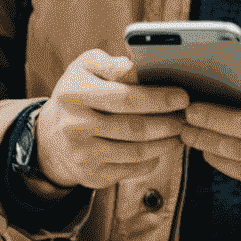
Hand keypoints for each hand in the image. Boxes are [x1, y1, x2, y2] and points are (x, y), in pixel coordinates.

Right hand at [34, 49, 188, 190]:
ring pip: (138, 151)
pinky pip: (133, 169)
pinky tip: (163, 146)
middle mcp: (75, 126)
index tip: (183, 96)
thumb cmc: (78, 93)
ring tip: (181, 130)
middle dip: (168, 122)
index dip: (159, 98)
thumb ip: (110, 64)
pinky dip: (154, 158)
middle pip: (135, 128)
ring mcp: (83, 155)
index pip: (125, 97)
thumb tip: (134, 67)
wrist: (52, 136)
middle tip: (188, 115)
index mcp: (75, 93)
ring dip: (167, 142)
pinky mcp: (92, 176)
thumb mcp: (85, 68)